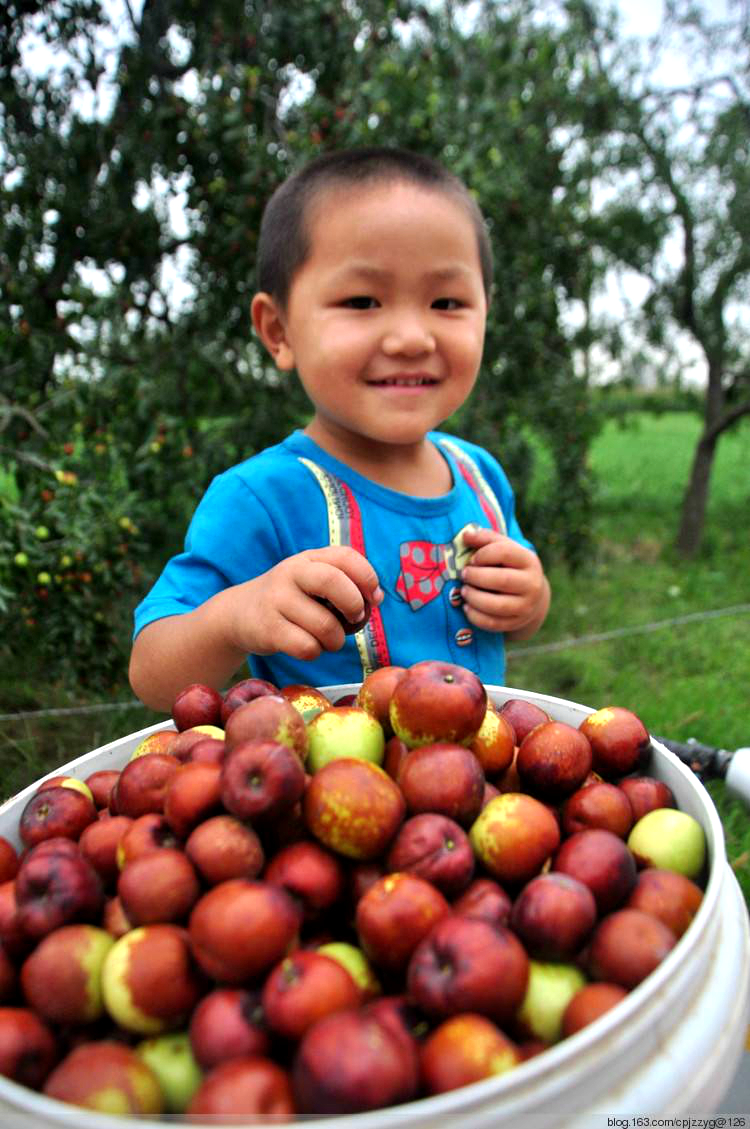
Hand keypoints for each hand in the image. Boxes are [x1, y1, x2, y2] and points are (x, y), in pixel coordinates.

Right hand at [221, 546, 382, 661]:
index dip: (368, 577)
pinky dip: (315, 652)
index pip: (346, 556)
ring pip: (325, 625)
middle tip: (354, 619)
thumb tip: (377, 598)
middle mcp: (291, 573)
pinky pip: (307, 647)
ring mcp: (277, 600)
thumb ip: (346, 584)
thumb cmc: (290, 600)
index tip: (373, 598)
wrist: (239, 613)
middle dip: (355, 605)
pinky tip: (308, 647)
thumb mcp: (312, 581)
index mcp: (309, 558)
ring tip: (329, 640)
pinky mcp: (268, 629)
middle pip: (334, 582)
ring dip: (336, 640)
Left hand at [458, 527, 549, 639]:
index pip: (505, 552)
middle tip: (464, 575)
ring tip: (464, 591)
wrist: (531, 594)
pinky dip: (475, 617)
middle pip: (502, 580)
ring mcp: (526, 606)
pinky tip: (467, 607)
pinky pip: (493, 623)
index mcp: (529, 560)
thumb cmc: (510, 566)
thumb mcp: (503, 548)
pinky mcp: (516, 622)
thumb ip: (485, 539)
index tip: (472, 559)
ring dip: (474, 598)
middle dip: (477, 577)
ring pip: (497, 605)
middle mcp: (532, 584)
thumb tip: (465, 536)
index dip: (483, 554)